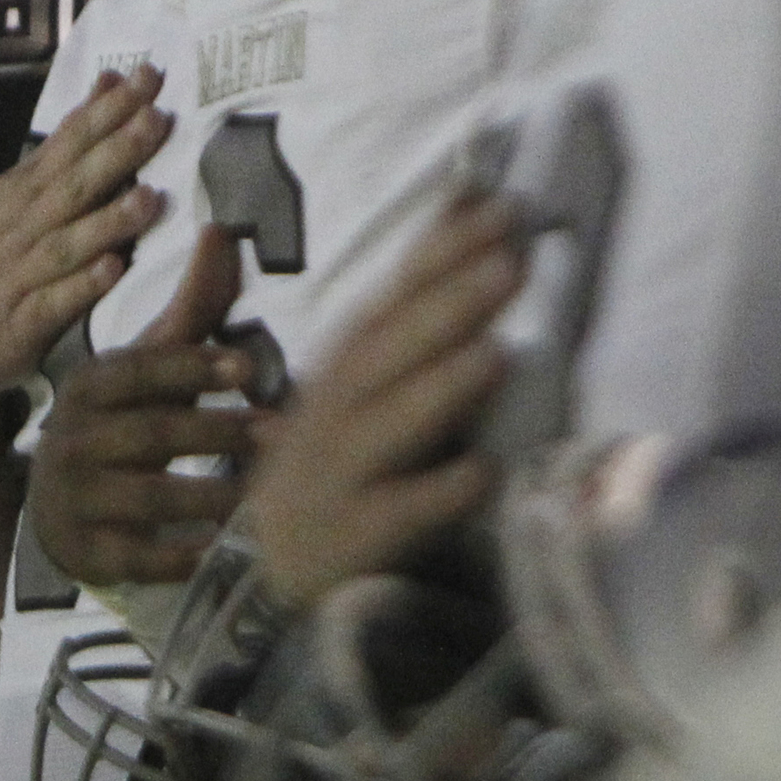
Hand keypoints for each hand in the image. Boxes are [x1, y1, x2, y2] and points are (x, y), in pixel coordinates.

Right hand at [0, 64, 171, 404]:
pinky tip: (111, 272)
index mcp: (21, 194)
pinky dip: (80, 287)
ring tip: (149, 199)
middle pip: (72, 184)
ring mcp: (17, 277)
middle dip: (115, 151)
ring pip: (66, 243)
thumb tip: (107, 85)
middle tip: (156, 117)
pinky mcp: (18, 326)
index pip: (68, 142)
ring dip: (106, 221)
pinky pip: (52, 304)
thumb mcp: (11, 198)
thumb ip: (64, 149)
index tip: (148, 75)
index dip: (107, 110)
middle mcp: (19, 227)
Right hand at [26, 227, 255, 589]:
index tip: (248, 370)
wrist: (58, 509)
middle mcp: (74, 439)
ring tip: (265, 498)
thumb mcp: (149, 369)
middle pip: (151, 433)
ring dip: (210, 496)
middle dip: (218, 434)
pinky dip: (178, 556)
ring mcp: (76, 498)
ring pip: (148, 496)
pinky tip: (219, 552)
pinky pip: (137, 556)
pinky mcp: (87, 551)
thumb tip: (221, 228)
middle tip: (281, 435)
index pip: (140, 371)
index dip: (193, 367)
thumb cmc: (124, 424)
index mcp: (90, 387)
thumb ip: (191, 309)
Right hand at [246, 195, 522, 601]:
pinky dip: (435, 493)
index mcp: (348, 366)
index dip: (441, 251)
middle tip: (509, 261)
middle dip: (447, 304)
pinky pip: (395, 515)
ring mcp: (338, 474)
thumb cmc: (340, 464)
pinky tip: (482, 472)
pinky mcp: (351, 540)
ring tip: (498, 353)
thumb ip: (416, 318)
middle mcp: (336, 411)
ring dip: (440, 389)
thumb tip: (477, 227)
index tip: (496, 206)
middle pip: (390, 351)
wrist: (271, 574)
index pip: (396, 295)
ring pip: (387, 426)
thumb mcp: (365, 387)